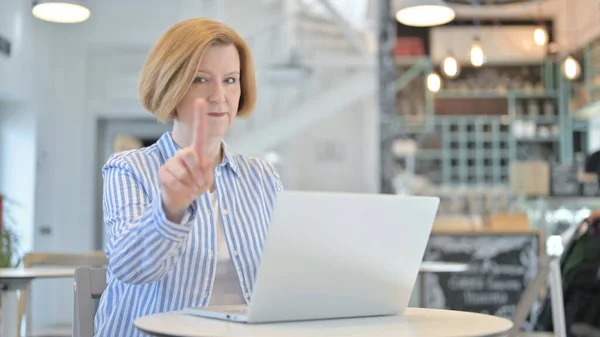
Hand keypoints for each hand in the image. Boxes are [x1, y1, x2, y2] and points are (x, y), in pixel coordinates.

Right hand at [158, 99, 213, 221]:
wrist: (181, 198)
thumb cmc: (196, 185)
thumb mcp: (206, 179)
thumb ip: (207, 171)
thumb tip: (203, 163)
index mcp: (195, 151)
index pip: (199, 132)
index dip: (200, 115)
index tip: (200, 99)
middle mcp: (182, 153)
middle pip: (189, 154)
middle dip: (197, 171)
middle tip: (199, 182)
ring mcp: (171, 162)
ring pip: (182, 171)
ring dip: (190, 183)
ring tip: (190, 186)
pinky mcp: (162, 172)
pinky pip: (174, 181)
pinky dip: (182, 190)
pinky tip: (181, 189)